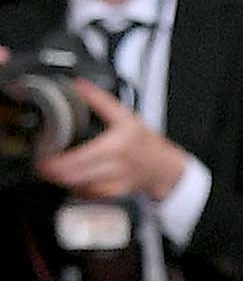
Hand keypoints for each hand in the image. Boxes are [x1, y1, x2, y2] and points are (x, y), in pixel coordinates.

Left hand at [40, 82, 188, 203]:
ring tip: (51, 172)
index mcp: (117, 146)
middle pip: (77, 176)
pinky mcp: (112, 194)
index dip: (59, 161)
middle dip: (55, 172)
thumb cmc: (144, 143)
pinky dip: (76, 188)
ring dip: (63, 181)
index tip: (44, 159)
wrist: (162, 167)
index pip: (82, 157)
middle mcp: (116, 167)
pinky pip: (90, 194)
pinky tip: (68, 181)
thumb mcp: (126, 115)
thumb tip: (80, 86)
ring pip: (82, 187)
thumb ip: (101, 100)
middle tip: (41, 165)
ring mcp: (115, 183)